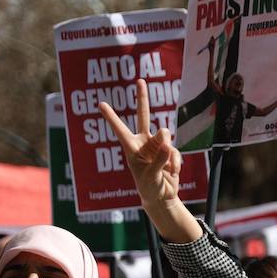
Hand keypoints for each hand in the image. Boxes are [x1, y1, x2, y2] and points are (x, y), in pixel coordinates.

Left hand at [99, 79, 200, 243]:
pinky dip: (176, 162)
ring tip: (169, 170)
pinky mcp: (170, 151)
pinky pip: (176, 150)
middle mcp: (144, 143)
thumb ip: (160, 160)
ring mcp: (158, 145)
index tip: (100, 103)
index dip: (111, 117)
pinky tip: (174, 173)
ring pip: (166, 135)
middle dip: (142, 98)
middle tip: (140, 80)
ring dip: (169, 152)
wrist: (162, 197)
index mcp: (131, 148)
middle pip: (143, 115)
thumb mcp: (151, 178)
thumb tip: (168, 143)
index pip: (120, 130)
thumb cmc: (149, 188)